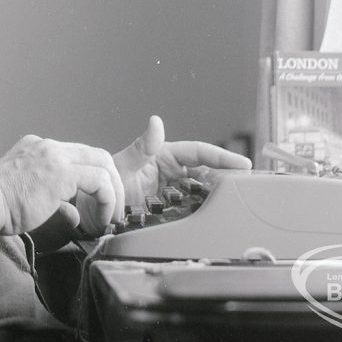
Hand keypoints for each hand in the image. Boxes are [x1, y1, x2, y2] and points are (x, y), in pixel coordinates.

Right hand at [0, 135, 124, 235]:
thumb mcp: (28, 197)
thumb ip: (54, 200)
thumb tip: (74, 214)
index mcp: (38, 148)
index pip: (78, 156)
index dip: (95, 179)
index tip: (100, 203)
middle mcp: (48, 146)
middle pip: (96, 155)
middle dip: (112, 183)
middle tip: (114, 210)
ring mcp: (55, 155)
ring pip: (103, 164)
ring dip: (113, 194)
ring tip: (111, 218)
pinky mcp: (62, 172)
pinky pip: (99, 181)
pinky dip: (107, 200)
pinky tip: (101, 220)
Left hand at [111, 115, 251, 206]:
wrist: (92, 214)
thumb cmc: (104, 185)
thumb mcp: (122, 165)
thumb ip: (141, 147)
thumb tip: (156, 122)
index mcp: (164, 156)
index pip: (199, 153)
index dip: (222, 157)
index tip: (243, 164)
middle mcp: (172, 174)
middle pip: (208, 173)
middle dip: (229, 177)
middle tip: (250, 187)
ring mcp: (172, 194)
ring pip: (204, 192)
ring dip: (221, 196)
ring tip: (240, 203)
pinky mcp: (171, 213)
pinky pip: (194, 211)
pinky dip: (207, 213)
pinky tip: (217, 219)